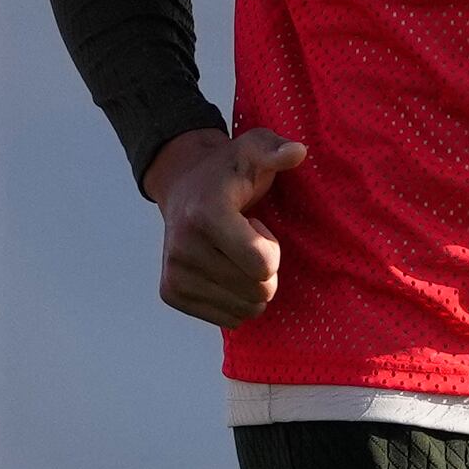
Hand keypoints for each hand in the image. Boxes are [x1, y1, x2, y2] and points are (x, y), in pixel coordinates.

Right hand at [149, 123, 307, 326]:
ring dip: (250, 285)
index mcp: (206, 215)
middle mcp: (182, 247)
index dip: (270, 247)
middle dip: (264, 269)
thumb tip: (297, 152)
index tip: (253, 223)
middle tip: (244, 239)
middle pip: (258, 291)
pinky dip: (235, 299)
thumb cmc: (230, 171)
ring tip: (232, 252)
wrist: (182, 186)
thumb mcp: (254, 149)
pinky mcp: (170, 293)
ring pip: (245, 310)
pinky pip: (229, 319)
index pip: (263, 266)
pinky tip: (221, 268)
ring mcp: (174, 273)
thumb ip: (276, 150)